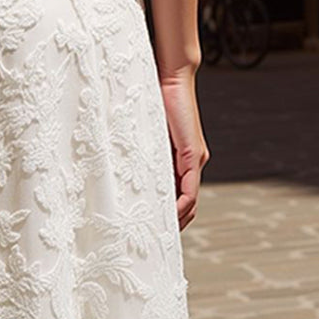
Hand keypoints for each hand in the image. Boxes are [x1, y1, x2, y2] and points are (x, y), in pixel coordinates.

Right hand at [159, 69, 209, 230]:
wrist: (173, 79)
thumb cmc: (157, 101)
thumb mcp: (147, 133)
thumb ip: (143, 151)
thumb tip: (123, 165)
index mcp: (182, 160)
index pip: (180, 196)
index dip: (170, 215)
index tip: (153, 229)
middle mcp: (193, 163)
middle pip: (188, 206)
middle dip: (174, 224)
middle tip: (155, 240)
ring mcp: (195, 160)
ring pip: (191, 202)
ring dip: (178, 219)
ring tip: (160, 234)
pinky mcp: (192, 154)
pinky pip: (190, 189)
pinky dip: (181, 205)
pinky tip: (170, 215)